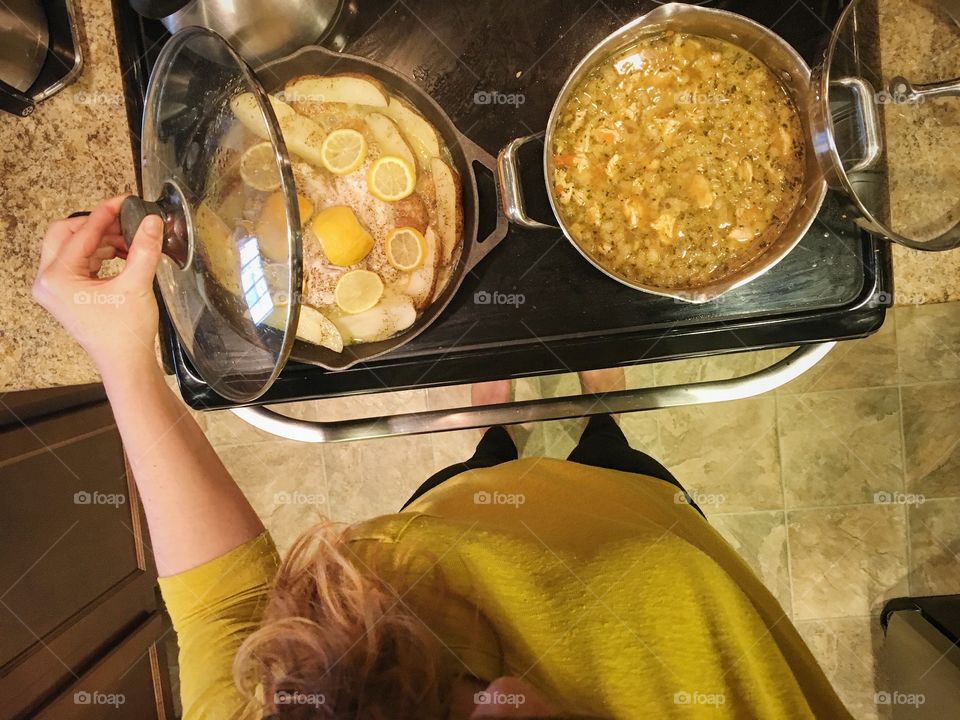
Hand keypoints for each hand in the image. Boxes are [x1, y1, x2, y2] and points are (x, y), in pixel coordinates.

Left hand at [32, 196, 164, 377]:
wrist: (126, 364)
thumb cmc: (124, 334)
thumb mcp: (136, 285)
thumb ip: (144, 249)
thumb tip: (152, 221)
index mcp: (57, 278)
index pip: (80, 234)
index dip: (105, 215)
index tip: (123, 201)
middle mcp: (49, 282)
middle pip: (65, 235)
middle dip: (97, 226)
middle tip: (124, 219)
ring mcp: (56, 289)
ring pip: (73, 247)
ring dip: (101, 240)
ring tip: (131, 241)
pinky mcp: (68, 294)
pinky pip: (80, 262)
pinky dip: (101, 254)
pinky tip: (124, 254)